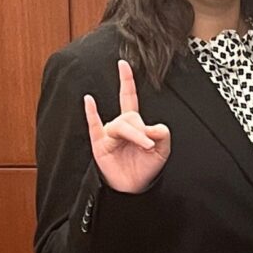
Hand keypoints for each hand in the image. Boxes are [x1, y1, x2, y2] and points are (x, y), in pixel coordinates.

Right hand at [84, 60, 170, 193]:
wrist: (134, 188)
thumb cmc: (145, 167)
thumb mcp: (162, 151)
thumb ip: (162, 135)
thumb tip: (150, 127)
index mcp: (134, 124)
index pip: (129, 97)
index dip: (127, 81)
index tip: (123, 64)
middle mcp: (120, 126)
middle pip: (130, 118)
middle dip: (142, 131)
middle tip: (150, 146)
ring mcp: (109, 135)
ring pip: (121, 126)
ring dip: (136, 136)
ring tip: (146, 147)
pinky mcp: (100, 145)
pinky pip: (95, 126)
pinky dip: (91, 113)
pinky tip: (89, 100)